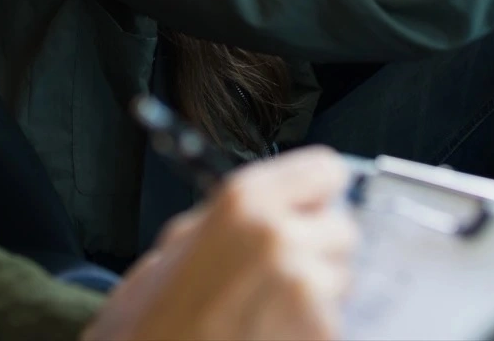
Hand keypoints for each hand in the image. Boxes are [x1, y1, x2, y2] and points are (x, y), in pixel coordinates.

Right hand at [83, 147, 357, 340]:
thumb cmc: (151, 323)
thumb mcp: (173, 245)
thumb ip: (227, 216)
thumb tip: (265, 207)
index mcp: (244, 202)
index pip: (325, 170)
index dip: (316, 194)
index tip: (310, 207)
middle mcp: (280, 238)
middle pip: (342, 228)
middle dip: (317, 249)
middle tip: (279, 273)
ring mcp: (305, 290)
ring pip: (341, 278)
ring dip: (318, 292)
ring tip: (268, 310)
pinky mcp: (321, 333)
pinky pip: (335, 319)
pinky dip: (310, 327)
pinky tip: (270, 332)